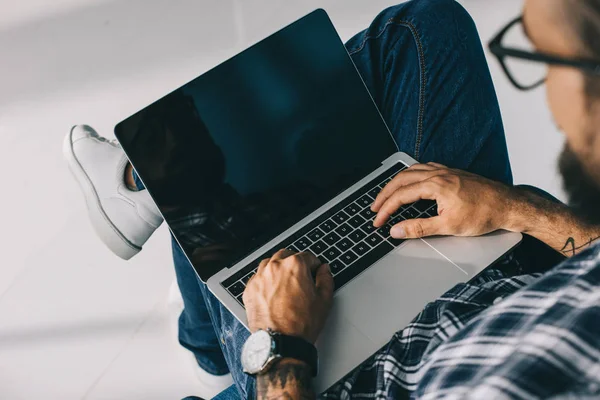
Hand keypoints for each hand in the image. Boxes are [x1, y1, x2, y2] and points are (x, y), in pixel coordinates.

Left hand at [243, 249, 333, 343]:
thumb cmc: (301, 324)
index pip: (307, 256)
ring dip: (278, 269)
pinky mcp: (250, 289)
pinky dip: (266, 281)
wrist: (280, 342)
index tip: (315, 271)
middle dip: (295, 263)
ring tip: (286, 283)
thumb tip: (324, 270)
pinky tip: (273, 292)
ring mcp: (260, 277)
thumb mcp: (324, 300)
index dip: (314, 265)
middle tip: (301, 276)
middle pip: (286, 256)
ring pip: (270, 264)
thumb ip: (326, 279)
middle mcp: (275, 267)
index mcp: (295, 266)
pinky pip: (258, 278)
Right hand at [371, 163, 514, 238]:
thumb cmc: (484, 215)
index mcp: (436, 185)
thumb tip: (397, 231)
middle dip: (384, 194)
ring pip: (411, 170)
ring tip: (387, 195)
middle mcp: (438, 173)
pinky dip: (411, 174)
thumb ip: (419, 228)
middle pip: (401, 179)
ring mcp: (446, 171)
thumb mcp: (449, 227)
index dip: (386, 209)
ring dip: (396, 182)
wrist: (509, 205)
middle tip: (375, 208)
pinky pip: (424, 167)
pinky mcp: (452, 172)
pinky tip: (411, 181)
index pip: (401, 195)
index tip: (378, 221)